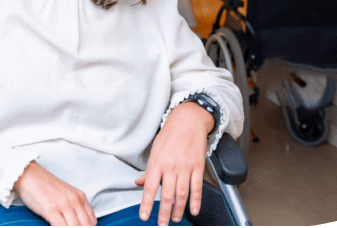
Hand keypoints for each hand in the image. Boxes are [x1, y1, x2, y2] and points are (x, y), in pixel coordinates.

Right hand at [14, 161, 96, 225]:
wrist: (29, 175)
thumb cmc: (46, 186)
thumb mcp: (66, 194)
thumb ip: (75, 206)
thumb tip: (79, 223)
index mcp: (80, 197)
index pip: (92, 221)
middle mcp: (75, 200)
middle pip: (86, 225)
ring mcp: (63, 204)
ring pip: (75, 227)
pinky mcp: (51, 209)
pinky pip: (61, 226)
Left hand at [136, 101, 213, 225]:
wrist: (188, 120)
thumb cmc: (170, 134)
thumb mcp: (155, 150)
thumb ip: (148, 170)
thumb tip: (138, 182)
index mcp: (157, 163)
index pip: (150, 187)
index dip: (146, 203)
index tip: (144, 216)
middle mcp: (170, 167)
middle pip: (166, 195)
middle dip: (163, 213)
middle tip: (161, 225)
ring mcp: (185, 167)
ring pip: (181, 193)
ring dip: (178, 209)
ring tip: (175, 219)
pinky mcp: (197, 166)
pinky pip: (196, 187)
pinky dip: (196, 200)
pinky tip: (193, 210)